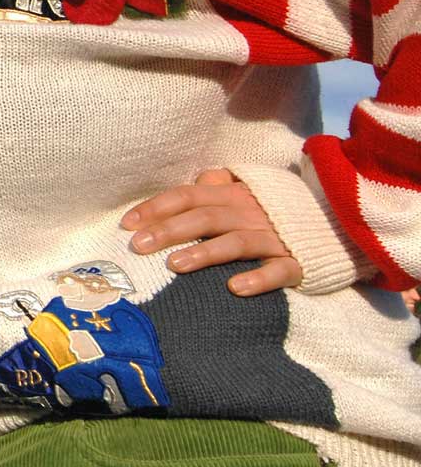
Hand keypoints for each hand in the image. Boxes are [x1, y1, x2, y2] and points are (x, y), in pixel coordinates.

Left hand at [122, 168, 301, 296]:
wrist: (339, 219)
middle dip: (168, 230)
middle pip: (204, 217)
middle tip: (137, 247)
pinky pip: (280, 271)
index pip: (187, 195)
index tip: (126, 225)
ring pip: (236, 242)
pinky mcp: (298, 262)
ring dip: (205, 253)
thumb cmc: (277, 207)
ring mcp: (275, 237)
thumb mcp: (248, 187)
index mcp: (233, 193)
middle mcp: (250, 212)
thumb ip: (219, 181)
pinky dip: (258, 278)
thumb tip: (195, 178)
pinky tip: (235, 288)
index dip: (156, 208)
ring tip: (175, 265)